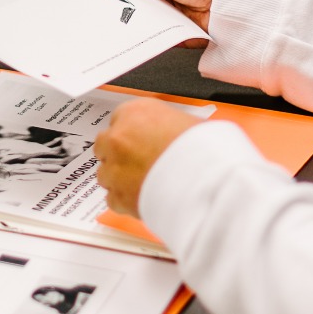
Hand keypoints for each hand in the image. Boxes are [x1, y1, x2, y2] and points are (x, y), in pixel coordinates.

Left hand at [94, 98, 199, 216]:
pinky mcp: (119, 196)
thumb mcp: (190, 122)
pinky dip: (125, 201)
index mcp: (136, 113)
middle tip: (139, 161)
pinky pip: (113, 199)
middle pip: (105, 144)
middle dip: (119, 154)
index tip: (138, 140)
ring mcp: (115, 168)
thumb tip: (171, 132)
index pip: (120, 118)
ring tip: (144, 182)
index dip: (131, 133)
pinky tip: (143, 197)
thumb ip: (168, 125)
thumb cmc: (205, 151)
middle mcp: (119, 138)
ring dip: (119, 178)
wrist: (207, 182)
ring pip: (105, 173)